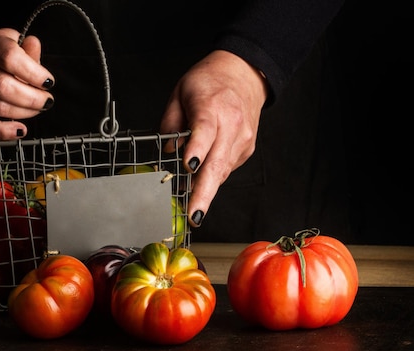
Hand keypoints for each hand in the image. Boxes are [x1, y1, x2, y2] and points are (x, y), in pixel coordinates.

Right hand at [0, 28, 55, 139]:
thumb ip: (28, 50)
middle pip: (2, 85)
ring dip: (23, 112)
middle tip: (46, 101)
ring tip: (37, 109)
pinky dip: (4, 131)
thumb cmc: (5, 55)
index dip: (32, 73)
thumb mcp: (18, 45)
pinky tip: (21, 129)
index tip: (48, 82)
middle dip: (31, 98)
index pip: (8, 57)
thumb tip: (34, 45)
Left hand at [160, 50, 267, 226]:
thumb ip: (171, 122)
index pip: (205, 131)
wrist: (245, 73)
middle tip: (194, 215)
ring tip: (192, 208)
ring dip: (206, 192)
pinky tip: (202, 182)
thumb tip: (168, 149)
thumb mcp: (179, 92)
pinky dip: (212, 178)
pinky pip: (225, 169)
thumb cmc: (210, 81)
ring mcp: (242, 139)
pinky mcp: (245, 150)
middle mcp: (232, 125)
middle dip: (204, 193)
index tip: (188, 168)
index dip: (197, 150)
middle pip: (218, 163)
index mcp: (212, 107)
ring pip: (221, 172)